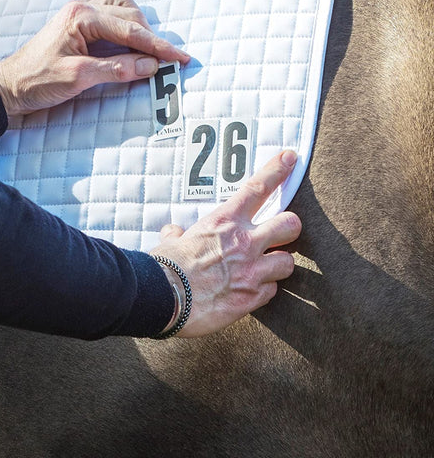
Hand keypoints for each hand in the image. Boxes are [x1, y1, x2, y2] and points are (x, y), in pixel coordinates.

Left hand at [0, 0, 190, 116]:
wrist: (8, 85)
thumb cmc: (37, 81)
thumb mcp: (79, 78)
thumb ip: (116, 70)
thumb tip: (151, 66)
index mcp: (81, 16)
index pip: (130, 30)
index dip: (159, 46)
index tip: (181, 58)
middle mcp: (82, 7)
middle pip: (130, 15)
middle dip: (151, 38)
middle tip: (169, 61)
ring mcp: (79, 11)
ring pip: (121, 5)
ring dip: (138, 25)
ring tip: (149, 49)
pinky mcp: (77, 22)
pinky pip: (109, 11)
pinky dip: (124, 23)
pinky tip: (127, 40)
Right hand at [151, 150, 301, 336]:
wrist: (166, 298)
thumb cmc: (166, 266)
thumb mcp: (172, 241)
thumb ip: (178, 234)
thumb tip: (174, 232)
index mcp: (224, 221)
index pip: (257, 188)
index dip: (277, 170)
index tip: (290, 158)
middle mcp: (244, 242)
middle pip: (290, 224)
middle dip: (290, 228)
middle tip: (281, 233)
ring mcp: (252, 270)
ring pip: (288, 262)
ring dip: (277, 265)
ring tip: (263, 268)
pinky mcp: (253, 297)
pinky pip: (272, 290)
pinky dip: (263, 290)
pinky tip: (249, 291)